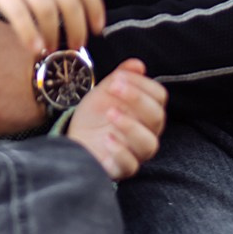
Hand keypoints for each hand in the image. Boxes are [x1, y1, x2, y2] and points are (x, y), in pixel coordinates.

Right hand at [0, 0, 104, 55]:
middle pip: (69, 0)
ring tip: (52, 51)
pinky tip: (34, 49)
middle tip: (75, 47)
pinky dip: (30, 33)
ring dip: (54, 35)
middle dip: (77, 28)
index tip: (98, 28)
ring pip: (48, 9)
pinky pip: (20, 13)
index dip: (95, 6)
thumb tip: (72, 9)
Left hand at [65, 60, 166, 180]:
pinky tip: (106, 138)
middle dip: (136, 99)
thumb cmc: (94, 117)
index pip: (159, 97)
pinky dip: (120, 151)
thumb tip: (138, 64)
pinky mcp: (120, 169)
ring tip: (110, 113)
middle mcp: (146, 132)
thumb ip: (120, 78)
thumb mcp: (104, 93)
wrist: (73, 140)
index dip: (142, 84)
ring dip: (131, 126)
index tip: (119, 77)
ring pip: (149, 144)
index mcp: (146, 112)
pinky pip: (130, 165)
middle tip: (113, 88)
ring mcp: (134, 153)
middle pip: (157, 118)